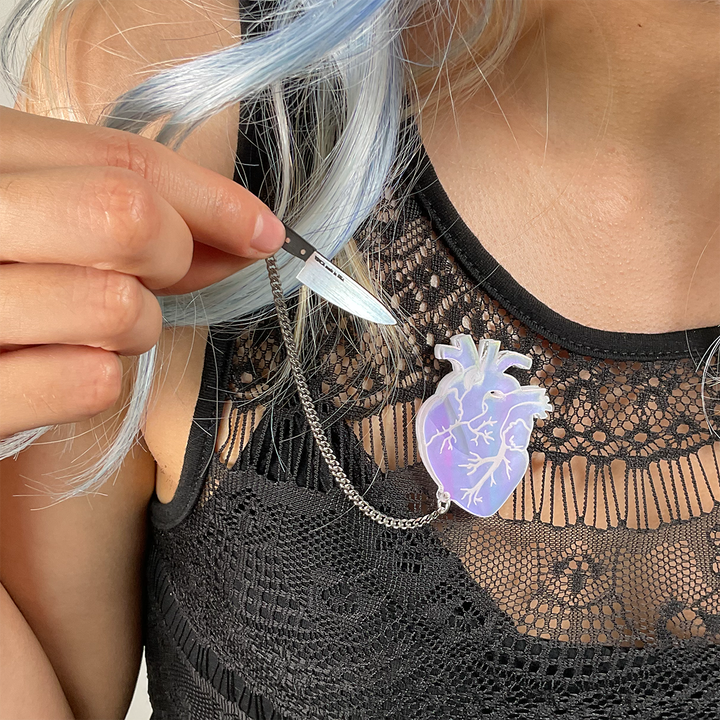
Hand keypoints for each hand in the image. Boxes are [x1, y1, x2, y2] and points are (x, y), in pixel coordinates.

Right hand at [0, 106, 284, 436]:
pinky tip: (56, 366)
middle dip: (170, 255)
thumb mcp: (42, 219)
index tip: (262, 230)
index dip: (212, 198)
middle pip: (126, 216)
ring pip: (119, 307)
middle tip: (152, 277)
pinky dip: (95, 379)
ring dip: (133, 326)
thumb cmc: (0, 274)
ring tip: (85, 326)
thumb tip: (248, 233)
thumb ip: (129, 216)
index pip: (121, 159)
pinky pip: (90, 382)